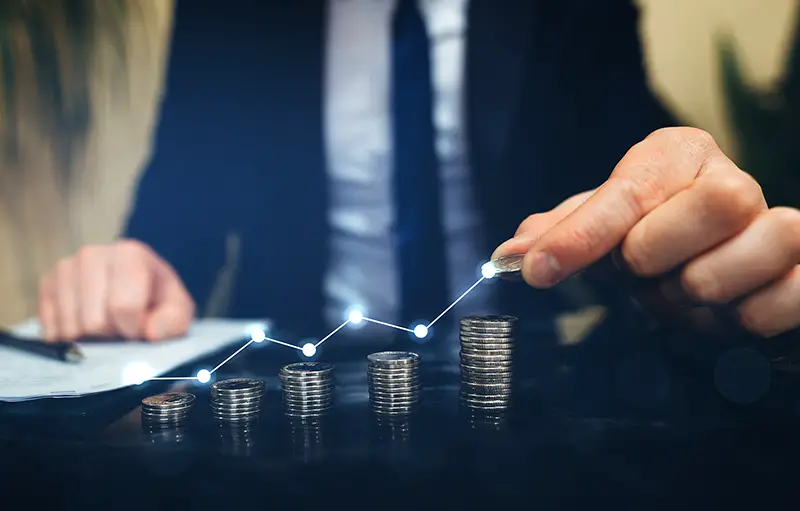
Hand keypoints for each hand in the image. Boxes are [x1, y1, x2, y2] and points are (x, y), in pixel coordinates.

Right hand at [38, 240, 194, 341]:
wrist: (135, 284)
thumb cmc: (157, 299)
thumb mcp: (177, 310)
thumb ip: (172, 322)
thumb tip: (150, 332)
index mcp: (130, 254)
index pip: (123, 308)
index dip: (134, 328)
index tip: (141, 325)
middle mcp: (92, 254)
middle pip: (94, 322)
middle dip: (111, 333)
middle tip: (122, 323)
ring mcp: (66, 267)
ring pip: (70, 328)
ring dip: (91, 336)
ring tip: (106, 320)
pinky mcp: (47, 283)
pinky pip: (50, 327)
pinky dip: (68, 335)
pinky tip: (85, 322)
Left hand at [493, 127, 799, 337]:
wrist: (699, 261)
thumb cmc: (642, 239)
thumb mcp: (595, 231)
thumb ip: (557, 236)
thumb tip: (507, 256)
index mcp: (675, 157)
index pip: (629, 191)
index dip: (582, 235)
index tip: (537, 271)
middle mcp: (731, 182)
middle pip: (720, 201)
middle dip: (663, 253)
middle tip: (638, 273)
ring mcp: (775, 224)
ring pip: (771, 238)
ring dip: (708, 286)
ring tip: (681, 293)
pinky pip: (797, 289)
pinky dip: (753, 313)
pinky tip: (724, 314)